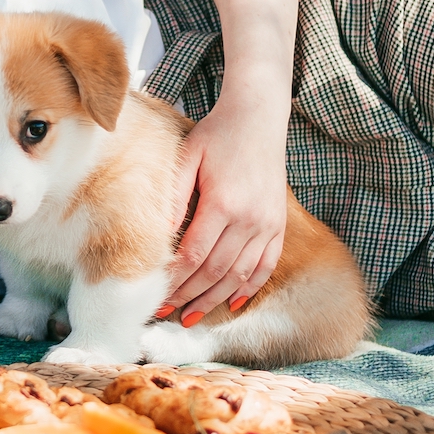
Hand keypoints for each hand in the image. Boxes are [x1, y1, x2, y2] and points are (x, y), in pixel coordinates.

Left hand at [161, 95, 287, 325]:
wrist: (259, 116)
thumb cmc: (216, 135)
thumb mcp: (186, 158)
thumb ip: (172, 198)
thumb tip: (156, 237)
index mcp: (223, 203)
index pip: (193, 255)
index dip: (173, 281)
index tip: (155, 297)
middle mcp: (250, 218)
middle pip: (215, 271)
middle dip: (188, 296)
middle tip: (165, 314)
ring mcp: (268, 223)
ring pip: (240, 274)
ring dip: (214, 299)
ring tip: (191, 317)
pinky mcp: (279, 223)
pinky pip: (267, 265)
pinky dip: (250, 287)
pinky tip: (232, 303)